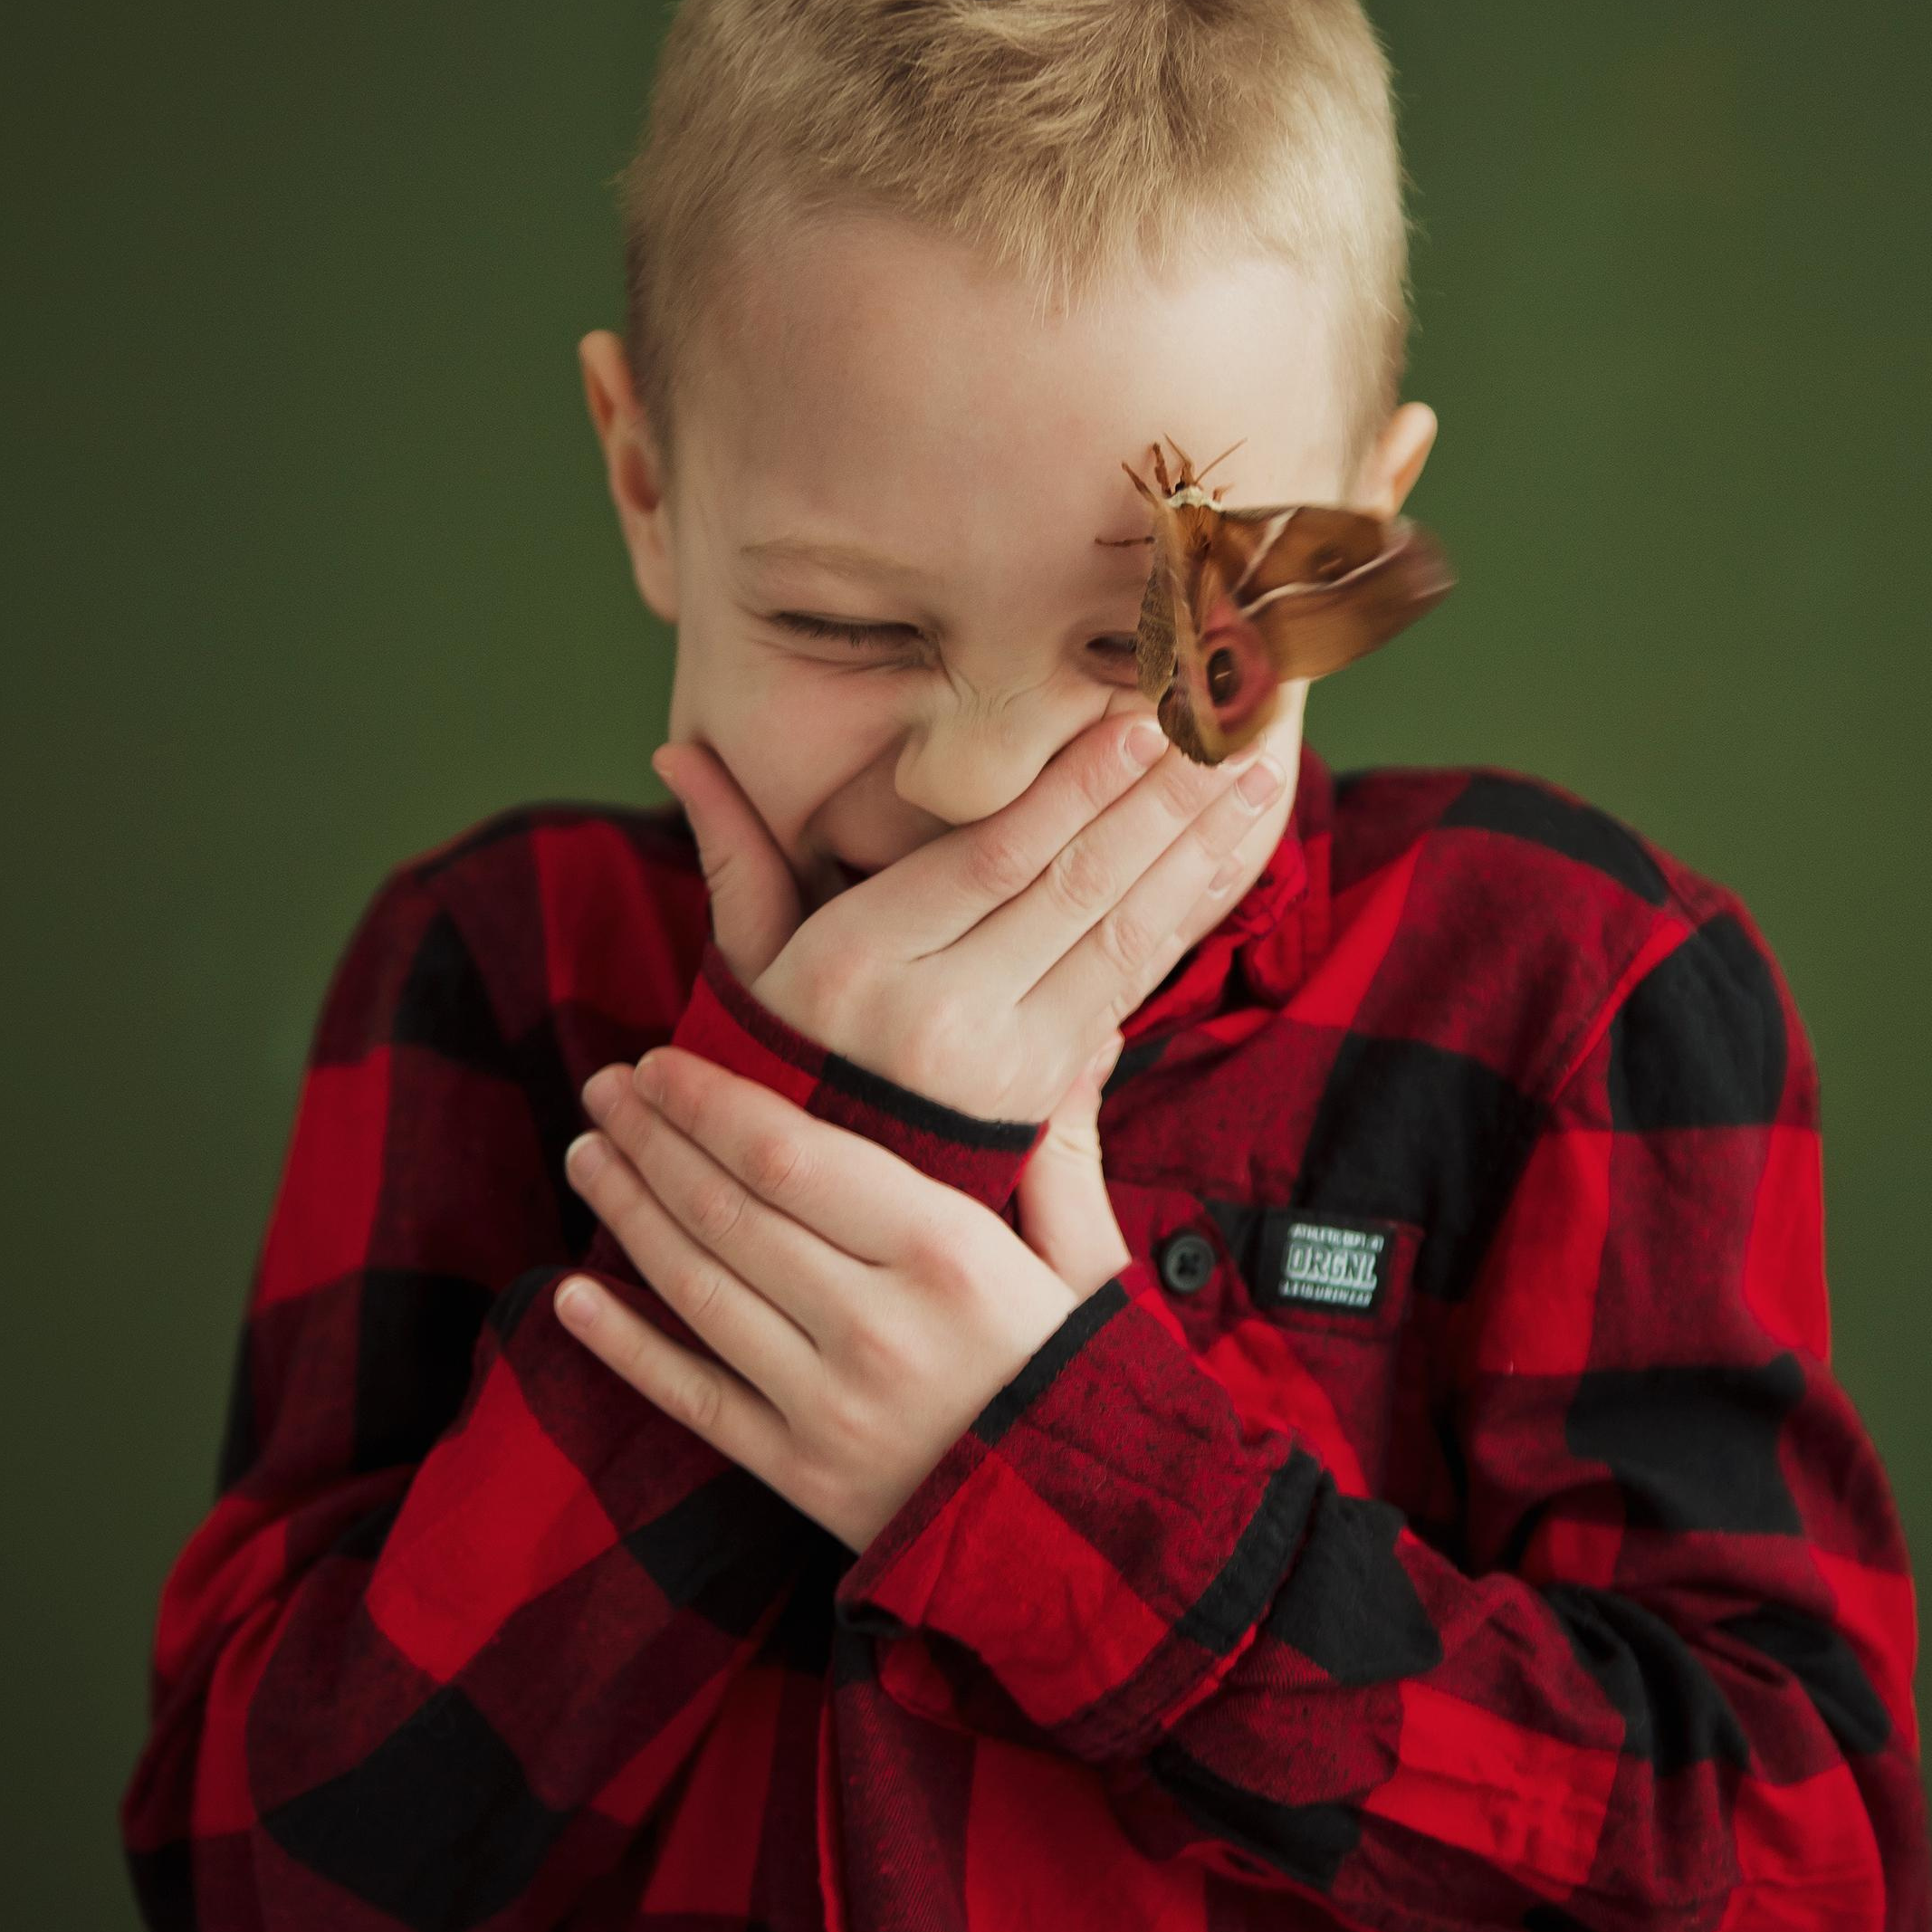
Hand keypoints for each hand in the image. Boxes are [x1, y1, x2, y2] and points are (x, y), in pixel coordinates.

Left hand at [554, 1039, 1133, 1551]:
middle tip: (602, 1090)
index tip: (659, 1064)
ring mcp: (831, 1407)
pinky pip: (692, 1398)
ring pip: (700, 1290)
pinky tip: (569, 1295)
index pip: (792, 1156)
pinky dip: (623, 1346)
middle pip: (729, 1212)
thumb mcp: (1095, 1267)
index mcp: (951, 1254)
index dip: (710, 1103)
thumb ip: (1063, 1153)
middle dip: (652, 1141)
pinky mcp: (802, 1476)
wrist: (1093, 1550)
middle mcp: (878, 1326)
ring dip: (629, 1215)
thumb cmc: (1093, 1385)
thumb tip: (1087, 1040)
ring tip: (587, 1156)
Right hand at [654, 708, 1286, 1123]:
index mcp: (861, 965)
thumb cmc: (774, 1055)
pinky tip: (1228, 857)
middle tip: (1227, 724)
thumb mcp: (745, 959)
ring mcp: (1003, 1062)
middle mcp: (939, 1013)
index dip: (1074, 789)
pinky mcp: (1045, 1091)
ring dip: (1195, 852)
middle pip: (1071, 888)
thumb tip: (676, 757)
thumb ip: (734, 852)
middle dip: (1159, 802)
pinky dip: (1186, 917)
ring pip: (1118, 936)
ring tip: (1255, 775)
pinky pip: (1128, 986)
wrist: (804, 1208)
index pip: (991, 858)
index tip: (1137, 722)